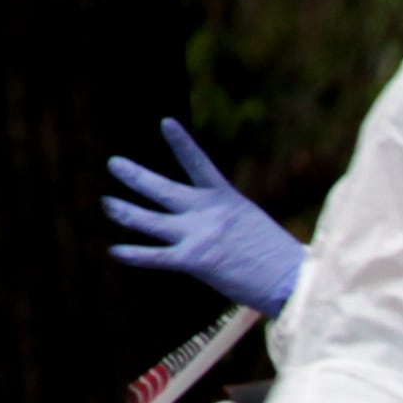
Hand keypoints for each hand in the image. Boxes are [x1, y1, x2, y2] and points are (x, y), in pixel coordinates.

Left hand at [105, 121, 306, 318]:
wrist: (293, 279)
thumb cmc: (281, 259)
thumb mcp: (254, 226)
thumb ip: (226, 222)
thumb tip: (211, 231)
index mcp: (226, 200)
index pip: (199, 164)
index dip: (181, 143)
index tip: (166, 123)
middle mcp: (207, 213)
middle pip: (161, 189)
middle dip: (135, 176)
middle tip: (115, 163)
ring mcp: (198, 235)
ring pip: (149, 220)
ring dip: (125, 211)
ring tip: (108, 204)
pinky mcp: (195, 260)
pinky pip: (156, 256)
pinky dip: (133, 255)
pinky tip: (115, 252)